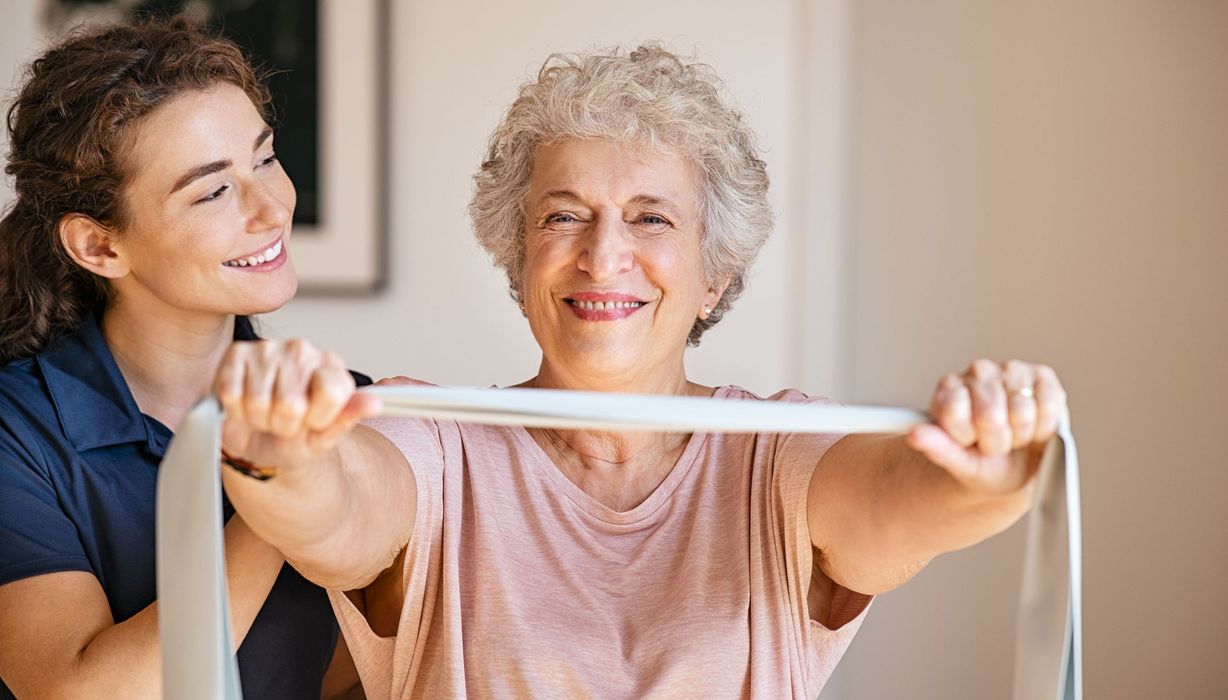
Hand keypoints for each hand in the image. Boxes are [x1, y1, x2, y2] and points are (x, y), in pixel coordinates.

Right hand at [214, 340, 382, 473]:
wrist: (257, 441)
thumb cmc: (294, 437)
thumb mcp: (324, 437)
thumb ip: (348, 418)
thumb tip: (374, 403)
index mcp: (332, 367)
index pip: (332, 391)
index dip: (317, 418)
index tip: (313, 422)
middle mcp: (303, 351)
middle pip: (292, 403)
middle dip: (285, 424)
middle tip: (284, 421)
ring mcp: (269, 348)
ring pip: (260, 401)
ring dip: (259, 419)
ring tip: (265, 414)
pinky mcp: (237, 353)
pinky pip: (233, 394)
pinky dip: (237, 410)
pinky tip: (245, 405)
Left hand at [906, 359, 1067, 495]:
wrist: (1015, 468)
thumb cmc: (982, 463)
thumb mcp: (958, 463)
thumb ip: (937, 448)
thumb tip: (914, 435)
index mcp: (948, 389)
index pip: (954, 412)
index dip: (965, 438)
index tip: (967, 443)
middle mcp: (977, 372)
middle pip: (990, 415)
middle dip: (996, 441)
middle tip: (993, 444)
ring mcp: (1010, 370)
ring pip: (1021, 411)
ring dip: (1021, 435)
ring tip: (1013, 436)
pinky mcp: (1042, 376)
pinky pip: (1048, 406)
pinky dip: (1044, 427)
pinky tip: (1034, 428)